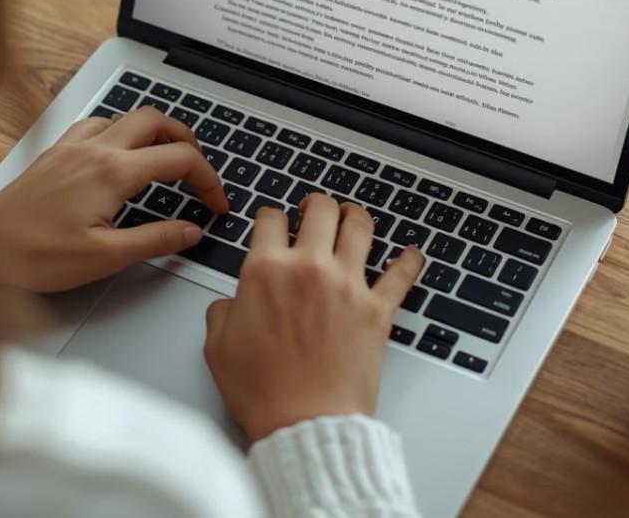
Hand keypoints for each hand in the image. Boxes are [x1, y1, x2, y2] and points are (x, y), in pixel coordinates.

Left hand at [0, 106, 228, 291]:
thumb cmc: (34, 256)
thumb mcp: (106, 257)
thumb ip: (156, 239)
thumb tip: (191, 230)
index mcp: (113, 173)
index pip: (180, 159)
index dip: (208, 180)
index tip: (214, 203)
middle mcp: (94, 150)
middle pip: (157, 120)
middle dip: (188, 140)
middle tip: (198, 169)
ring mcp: (72, 146)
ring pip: (126, 116)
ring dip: (154, 131)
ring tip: (165, 157)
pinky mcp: (55, 152)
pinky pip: (96, 124)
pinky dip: (119, 131)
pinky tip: (118, 152)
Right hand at [203, 195, 423, 442]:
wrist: (305, 424)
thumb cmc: (264, 393)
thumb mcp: (218, 348)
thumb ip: (222, 312)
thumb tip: (232, 303)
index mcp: (266, 272)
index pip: (270, 219)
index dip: (270, 217)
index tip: (273, 222)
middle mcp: (309, 268)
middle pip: (320, 210)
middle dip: (315, 205)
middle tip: (314, 210)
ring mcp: (348, 286)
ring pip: (360, 227)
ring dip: (356, 216)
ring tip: (352, 217)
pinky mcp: (378, 310)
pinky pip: (401, 274)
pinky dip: (409, 260)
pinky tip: (410, 253)